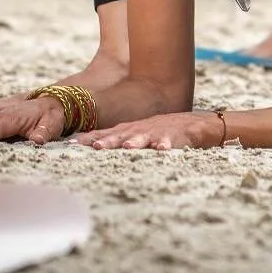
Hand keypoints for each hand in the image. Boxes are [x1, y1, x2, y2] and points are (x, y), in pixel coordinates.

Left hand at [73, 111, 224, 150]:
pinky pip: (173, 141)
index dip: (92, 138)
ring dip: (136, 141)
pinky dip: (167, 144)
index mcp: (133, 130)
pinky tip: (163, 148)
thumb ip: (120, 139)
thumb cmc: (164, 132)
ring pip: (146, 137)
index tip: (75, 143)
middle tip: (95, 146)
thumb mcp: (140, 134)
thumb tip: (93, 145)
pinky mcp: (178, 136)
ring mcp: (160, 132)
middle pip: (123, 135)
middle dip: (109, 140)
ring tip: (127, 146)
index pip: (109, 133)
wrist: (197, 123)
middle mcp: (143, 130)